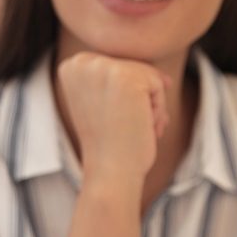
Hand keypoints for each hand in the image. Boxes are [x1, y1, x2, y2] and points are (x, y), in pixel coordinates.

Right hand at [56, 51, 171, 183]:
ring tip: (132, 129)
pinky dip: (157, 110)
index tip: (112, 122)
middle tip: (125, 130)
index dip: (125, 99)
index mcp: (72, 67)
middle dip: (139, 104)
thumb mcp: (107, 107)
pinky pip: (158, 85)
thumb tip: (164, 79)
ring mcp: (103, 67)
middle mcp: (82, 63)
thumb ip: (121, 84)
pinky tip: (141, 127)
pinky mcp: (126, 76)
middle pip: (133, 69)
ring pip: (147, 77)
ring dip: (149, 108)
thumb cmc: (111, 147)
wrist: (110, 173)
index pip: (117, 67)